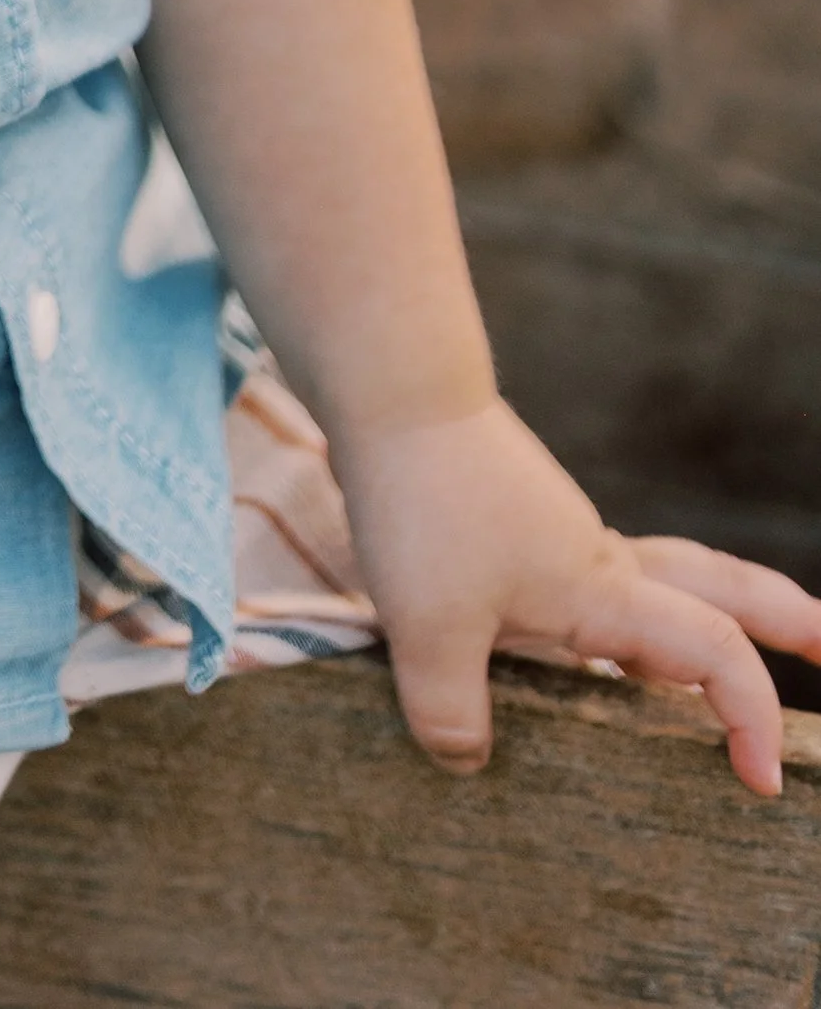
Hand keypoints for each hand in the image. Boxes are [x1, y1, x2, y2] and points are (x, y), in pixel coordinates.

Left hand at [335, 397, 820, 796]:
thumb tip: (465, 761)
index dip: (748, 715)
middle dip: (779, 618)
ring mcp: (557, 533)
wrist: (391, 388)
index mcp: (601, 590)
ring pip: (660, 575)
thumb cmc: (422, 500)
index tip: (762, 781)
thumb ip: (449, 707)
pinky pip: (594, 575)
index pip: (710, 655)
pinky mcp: (513, 518)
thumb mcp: (425, 625)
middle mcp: (596, 560)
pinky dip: (619, 609)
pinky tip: (583, 638)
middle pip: (715, 586)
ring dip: (703, 609)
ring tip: (713, 658)